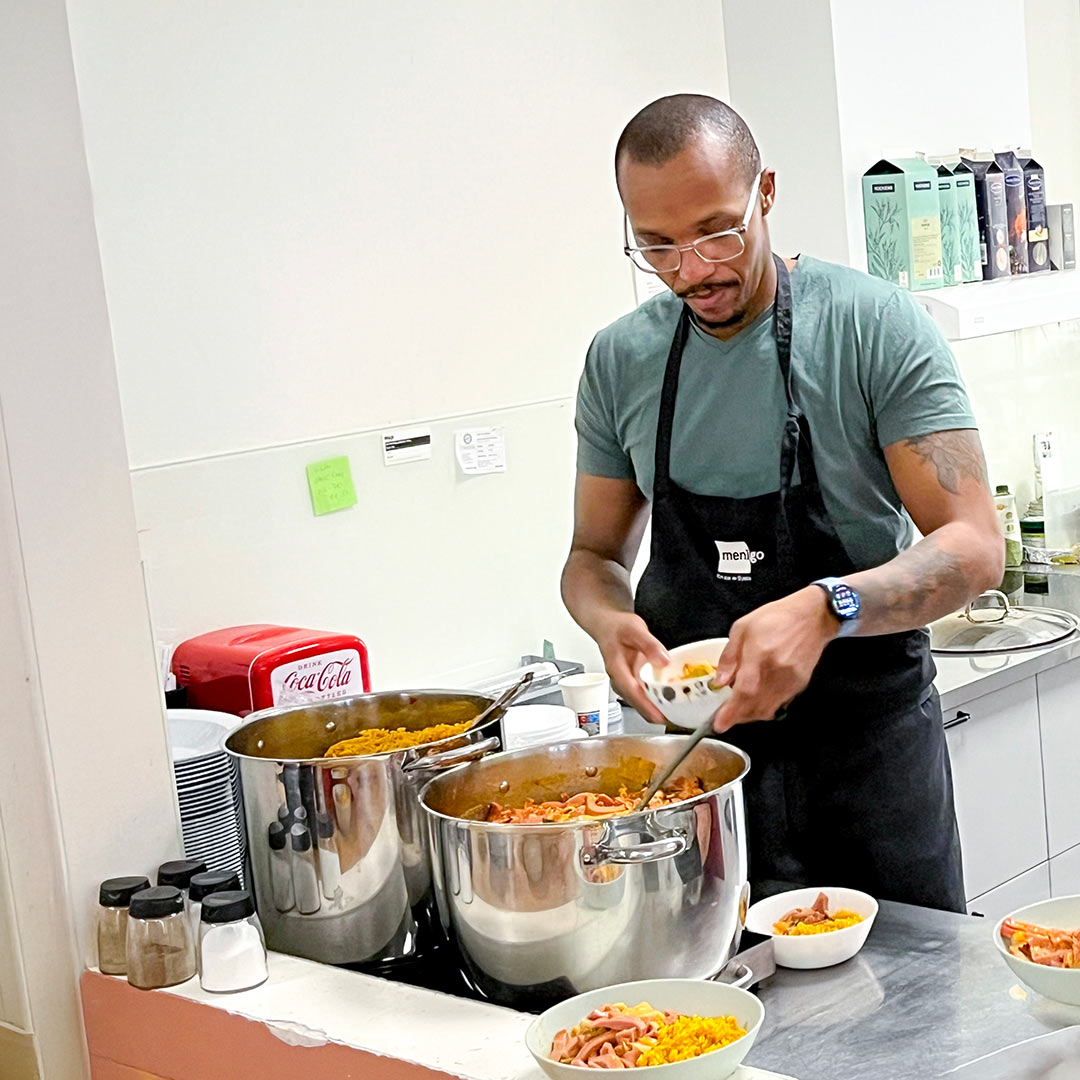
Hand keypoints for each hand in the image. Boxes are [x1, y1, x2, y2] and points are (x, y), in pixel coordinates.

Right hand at [595, 612, 669, 724]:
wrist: (608, 626)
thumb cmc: (617, 628)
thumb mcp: (635, 630)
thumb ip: (650, 645)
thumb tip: (663, 661)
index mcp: (617, 669)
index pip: (632, 692)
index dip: (647, 707)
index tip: (661, 717)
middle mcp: (621, 681)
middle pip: (639, 704)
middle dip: (658, 713)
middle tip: (679, 717)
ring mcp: (627, 684)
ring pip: (643, 704)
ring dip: (660, 709)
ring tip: (680, 711)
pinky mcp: (634, 684)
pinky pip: (647, 697)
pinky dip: (660, 700)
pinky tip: (674, 699)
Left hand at [711, 587, 837, 732]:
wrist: (812, 616)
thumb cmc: (774, 617)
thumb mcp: (742, 628)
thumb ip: (729, 657)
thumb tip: (720, 682)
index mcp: (759, 653)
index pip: (745, 691)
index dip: (731, 712)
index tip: (719, 724)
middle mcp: (777, 671)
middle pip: (756, 707)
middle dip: (738, 717)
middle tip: (725, 716)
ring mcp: (791, 680)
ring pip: (768, 710)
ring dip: (750, 715)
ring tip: (738, 708)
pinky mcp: (800, 684)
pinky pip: (779, 704)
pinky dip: (765, 707)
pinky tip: (756, 699)